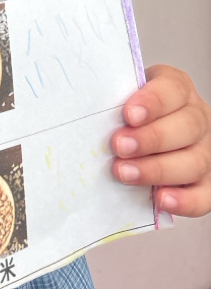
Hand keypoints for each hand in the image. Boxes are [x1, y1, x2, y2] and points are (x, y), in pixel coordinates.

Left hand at [112, 65, 210, 216]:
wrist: (144, 134)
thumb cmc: (129, 113)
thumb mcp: (123, 96)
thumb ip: (116, 100)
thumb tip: (91, 111)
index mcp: (177, 89)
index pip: (173, 89)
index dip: (152, 102)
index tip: (128, 114)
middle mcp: (198, 118)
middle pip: (187, 127)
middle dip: (151, 138)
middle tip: (119, 146)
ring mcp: (206, 151)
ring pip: (195, 162)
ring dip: (158, 169)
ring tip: (125, 173)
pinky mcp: (207, 182)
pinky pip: (204, 195)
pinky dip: (184, 200)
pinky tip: (160, 199)